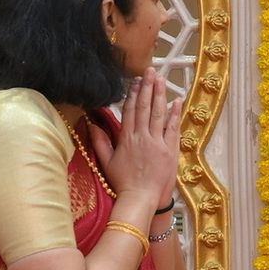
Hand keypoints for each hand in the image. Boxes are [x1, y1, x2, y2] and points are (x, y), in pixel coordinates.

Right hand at [91, 69, 181, 204]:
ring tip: (162, 79)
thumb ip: (100, 142)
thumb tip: (91, 125)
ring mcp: (156, 143)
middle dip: (147, 88)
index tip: (136, 81)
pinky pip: (173, 128)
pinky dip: (175, 114)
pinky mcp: (170, 150)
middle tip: (151, 71)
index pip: (129, 112)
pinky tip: (176, 100)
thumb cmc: (123, 183)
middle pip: (144, 108)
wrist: (140, 198)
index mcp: (126, 139)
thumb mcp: (107, 162)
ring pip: (158, 114)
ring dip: (160, 95)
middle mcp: (141, 137)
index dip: (133, 95)